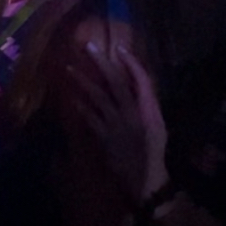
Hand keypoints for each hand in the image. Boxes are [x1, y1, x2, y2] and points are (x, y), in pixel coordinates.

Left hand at [70, 43, 168, 207]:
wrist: (146, 178)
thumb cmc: (153, 151)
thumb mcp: (157, 125)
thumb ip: (146, 105)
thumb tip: (134, 86)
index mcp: (150, 110)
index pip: (141, 80)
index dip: (131, 62)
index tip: (119, 48)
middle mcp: (134, 113)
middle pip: (116, 83)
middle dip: (102, 63)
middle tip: (89, 47)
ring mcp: (117, 124)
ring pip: (98, 96)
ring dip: (82, 81)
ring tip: (69, 68)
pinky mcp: (104, 137)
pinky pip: (90, 118)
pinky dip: (81, 107)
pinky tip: (72, 98)